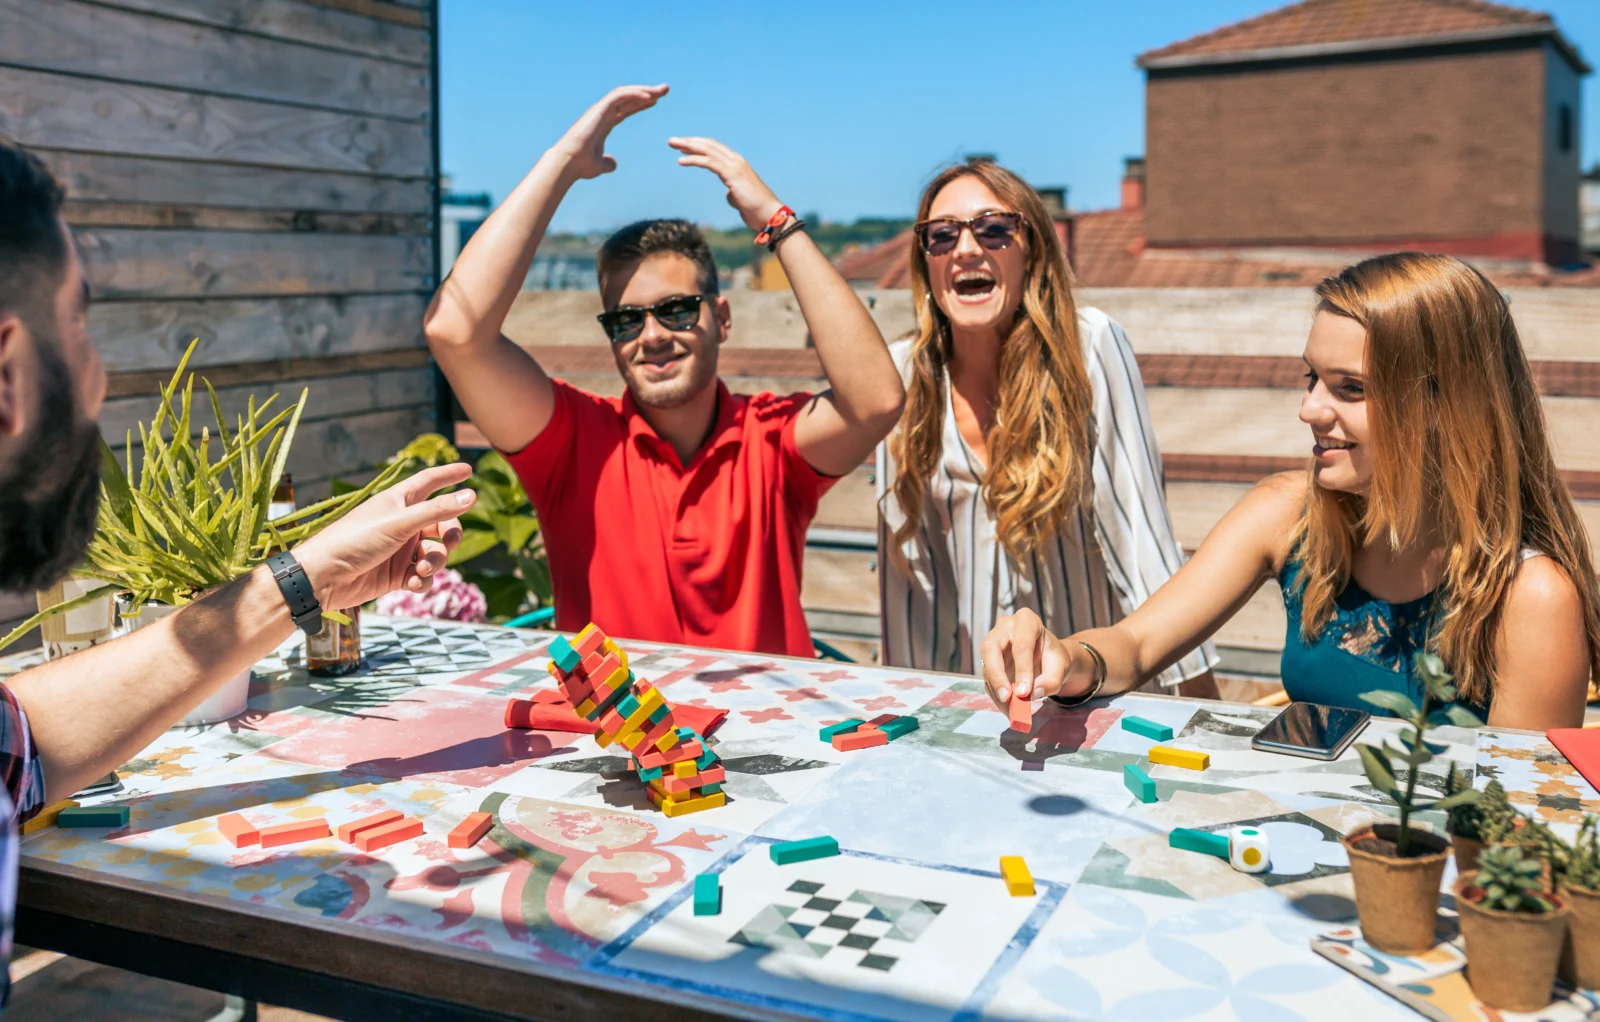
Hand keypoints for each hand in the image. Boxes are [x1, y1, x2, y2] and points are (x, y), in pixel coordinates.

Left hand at [292, 464, 475, 610]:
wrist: (324, 578)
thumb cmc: (355, 540)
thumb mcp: (399, 522)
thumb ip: (438, 510)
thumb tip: (473, 495)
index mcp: (399, 502)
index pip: (429, 482)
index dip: (448, 475)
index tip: (469, 470)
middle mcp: (403, 523)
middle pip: (442, 523)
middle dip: (450, 534)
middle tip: (450, 543)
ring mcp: (401, 550)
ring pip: (436, 552)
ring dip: (435, 561)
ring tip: (421, 569)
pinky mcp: (398, 574)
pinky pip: (424, 576)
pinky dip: (424, 580)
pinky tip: (414, 584)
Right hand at [552, 84, 668, 179]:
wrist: (568, 164)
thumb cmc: (580, 166)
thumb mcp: (599, 166)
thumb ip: (607, 163)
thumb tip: (614, 164)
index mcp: (603, 123)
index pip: (625, 109)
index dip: (640, 104)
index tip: (655, 101)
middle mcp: (602, 113)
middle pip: (628, 98)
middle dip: (647, 92)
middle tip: (665, 89)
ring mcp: (600, 109)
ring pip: (625, 93)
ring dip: (644, 89)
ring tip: (662, 90)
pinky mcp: (599, 109)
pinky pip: (619, 96)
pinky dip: (634, 94)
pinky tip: (649, 96)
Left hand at [668, 137, 782, 229]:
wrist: (768, 215)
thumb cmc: (756, 210)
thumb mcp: (740, 198)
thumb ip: (733, 192)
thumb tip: (728, 193)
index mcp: (738, 164)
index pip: (715, 149)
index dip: (698, 146)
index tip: (683, 147)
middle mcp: (736, 160)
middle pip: (709, 145)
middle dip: (689, 141)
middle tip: (672, 141)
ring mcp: (734, 165)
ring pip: (707, 150)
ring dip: (688, 146)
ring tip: (672, 144)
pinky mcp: (732, 174)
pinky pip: (709, 162)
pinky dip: (694, 159)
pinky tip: (680, 161)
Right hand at [979, 609, 1092, 708]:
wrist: (1047, 659)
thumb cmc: (1054, 658)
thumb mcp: (1061, 667)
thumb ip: (1051, 680)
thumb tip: (1032, 693)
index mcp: (1027, 621)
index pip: (1021, 645)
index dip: (1022, 670)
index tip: (1024, 693)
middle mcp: (1005, 627)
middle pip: (992, 648)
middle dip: (997, 675)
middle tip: (1006, 698)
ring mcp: (993, 641)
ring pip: (986, 664)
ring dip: (996, 689)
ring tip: (1010, 710)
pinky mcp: (988, 659)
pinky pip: (987, 677)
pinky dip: (996, 694)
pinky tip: (1007, 708)